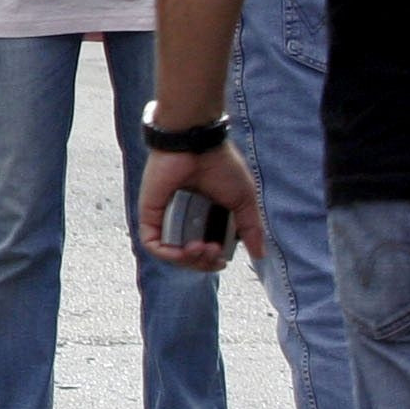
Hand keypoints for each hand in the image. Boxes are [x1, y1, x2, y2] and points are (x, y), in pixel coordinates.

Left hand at [136, 139, 265, 270]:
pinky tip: (184, 250)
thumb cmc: (221, 166)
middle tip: (213, 254)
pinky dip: (167, 253)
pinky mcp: (150, 213)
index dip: (214, 261)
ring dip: (189, 260)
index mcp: (207, 217)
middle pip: (190, 256)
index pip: (207, 250)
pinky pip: (152, 243)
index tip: (222, 259)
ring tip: (202, 249)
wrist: (197, 145)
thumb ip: (250, 228)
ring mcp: (167, 217)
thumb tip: (259, 254)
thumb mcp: (243, 201)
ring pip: (172, 254)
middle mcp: (186, 219)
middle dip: (203, 263)